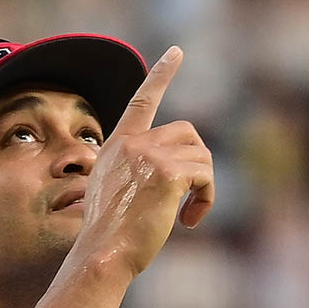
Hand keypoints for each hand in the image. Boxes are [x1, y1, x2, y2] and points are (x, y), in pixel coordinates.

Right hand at [73, 46, 214, 279]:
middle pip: (188, 133)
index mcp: (117, 147)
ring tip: (188, 214)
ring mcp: (149, 156)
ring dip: (204, 185)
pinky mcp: (168, 174)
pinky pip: (205, 176)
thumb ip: (138, 174)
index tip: (176, 52)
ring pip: (201, 155)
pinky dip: (206, 200)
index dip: (161, 75)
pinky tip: (189, 221)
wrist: (101, 255)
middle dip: (198, 162)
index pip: (142, 102)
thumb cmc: (108, 238)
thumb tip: (178, 175)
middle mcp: (132, 144)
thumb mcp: (115, 194)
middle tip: (191, 197)